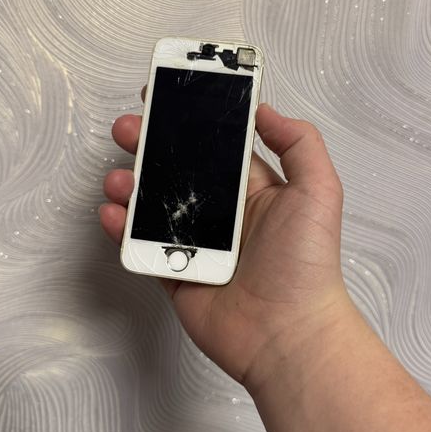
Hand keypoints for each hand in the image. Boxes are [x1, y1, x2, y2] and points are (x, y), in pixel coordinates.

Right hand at [100, 88, 349, 394]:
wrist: (287, 333)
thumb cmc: (306, 263)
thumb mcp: (317, 190)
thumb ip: (297, 142)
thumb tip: (263, 109)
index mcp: (253, 190)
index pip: (215, 146)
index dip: (191, 121)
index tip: (166, 98)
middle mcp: (223, 214)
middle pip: (177, 171)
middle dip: (150, 146)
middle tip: (128, 129)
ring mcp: (197, 244)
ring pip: (153, 206)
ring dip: (130, 185)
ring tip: (119, 177)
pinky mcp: (176, 274)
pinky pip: (142, 247)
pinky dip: (122, 229)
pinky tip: (113, 213)